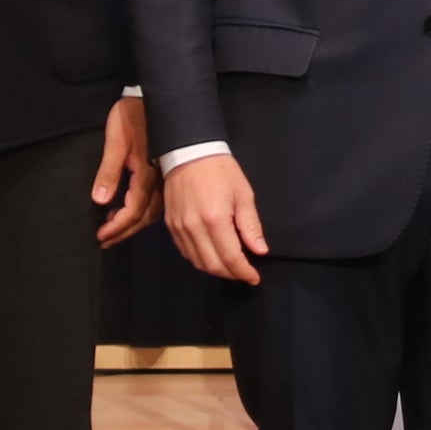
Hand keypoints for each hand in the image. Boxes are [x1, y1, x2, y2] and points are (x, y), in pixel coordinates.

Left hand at [92, 95, 158, 247]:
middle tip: (105, 241)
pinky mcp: (163, 172)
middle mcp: (158, 181)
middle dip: (123, 232)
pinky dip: (142, 213)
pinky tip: (131, 211)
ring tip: (114, 230)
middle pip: (143, 217)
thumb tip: (99, 200)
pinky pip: (155, 202)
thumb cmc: (134, 116)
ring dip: (132, 224)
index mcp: (146, 175)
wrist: (158, 98)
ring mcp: (164, 178)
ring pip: (151, 212)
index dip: (116, 227)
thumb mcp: (116, 142)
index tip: (101, 236)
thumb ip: (108, 172)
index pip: (132, 211)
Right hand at [164, 151, 271, 284]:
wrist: (189, 152)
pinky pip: (185, 252)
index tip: (254, 277)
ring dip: (215, 269)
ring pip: (197, 262)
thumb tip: (259, 251)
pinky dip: (199, 259)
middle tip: (244, 274)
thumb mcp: (244, 194)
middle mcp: (194, 228)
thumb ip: (250, 226)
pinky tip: (211, 255)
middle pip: (212, 265)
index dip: (244, 272)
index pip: (230, 258)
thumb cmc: (220, 170)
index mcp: (215, 220)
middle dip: (231, 274)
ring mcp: (179, 228)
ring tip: (230, 267)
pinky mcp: (170, 225)